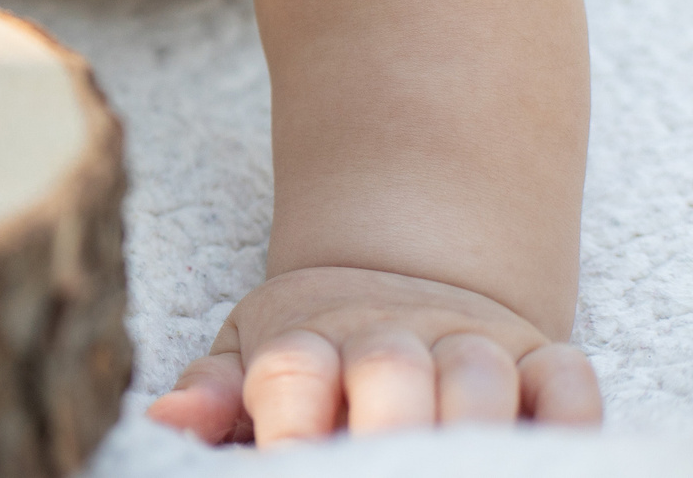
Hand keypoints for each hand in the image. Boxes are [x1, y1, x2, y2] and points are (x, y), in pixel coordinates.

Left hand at [146, 265, 601, 445]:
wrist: (400, 275)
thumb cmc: (314, 350)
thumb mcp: (249, 354)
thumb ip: (214, 394)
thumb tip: (163, 424)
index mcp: (306, 336)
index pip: (290, 373)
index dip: (291, 429)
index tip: (293, 465)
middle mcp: (389, 335)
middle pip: (388, 371)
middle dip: (385, 435)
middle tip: (378, 474)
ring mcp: (469, 342)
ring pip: (480, 378)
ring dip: (470, 432)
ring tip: (448, 472)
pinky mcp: (540, 357)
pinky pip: (569, 382)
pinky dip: (569, 420)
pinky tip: (539, 454)